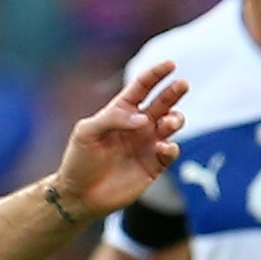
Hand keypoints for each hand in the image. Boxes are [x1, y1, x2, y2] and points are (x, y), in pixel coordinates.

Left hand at [53, 60, 189, 220]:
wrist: (79, 195)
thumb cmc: (78, 160)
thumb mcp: (86, 132)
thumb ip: (113, 118)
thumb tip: (143, 118)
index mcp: (121, 111)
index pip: (142, 87)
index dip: (156, 74)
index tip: (170, 64)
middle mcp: (138, 125)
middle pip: (163, 102)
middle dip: (174, 92)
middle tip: (182, 85)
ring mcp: (148, 144)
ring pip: (172, 124)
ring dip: (175, 119)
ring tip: (168, 122)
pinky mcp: (154, 164)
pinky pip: (171, 151)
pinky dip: (171, 147)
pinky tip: (161, 147)